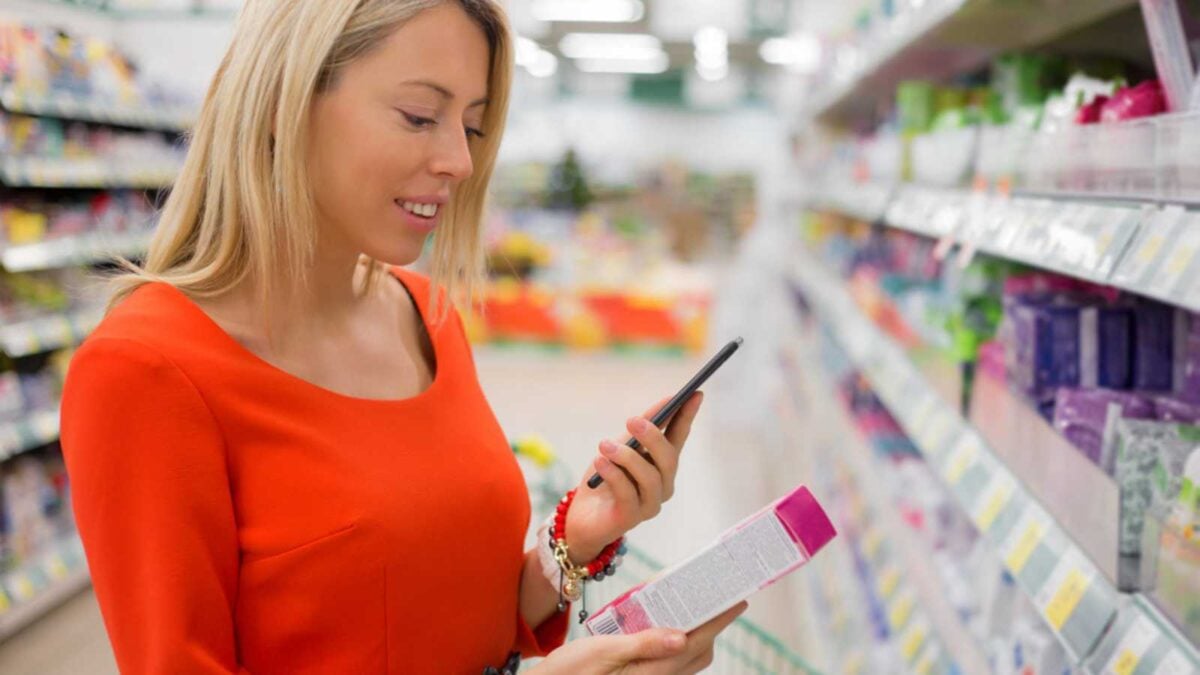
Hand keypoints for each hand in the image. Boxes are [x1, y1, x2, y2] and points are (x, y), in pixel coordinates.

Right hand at [528, 602, 746, 674]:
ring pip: (685, 659)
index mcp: (651, 673)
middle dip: (710, 624)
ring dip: (693, 633)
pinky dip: (673, 641)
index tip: (737, 599)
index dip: (719, 620)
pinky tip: (660, 624)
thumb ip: (643, 644)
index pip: (696, 642)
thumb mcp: (602, 652)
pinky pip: (667, 661)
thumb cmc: (568, 672)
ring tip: (690, 604)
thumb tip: (680, 636)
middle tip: (714, 595)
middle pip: (697, 652)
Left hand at [565, 392, 702, 559]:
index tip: (694, 393)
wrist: (581, 515)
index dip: (687, 416)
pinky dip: (613, 474)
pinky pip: (627, 493)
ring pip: (650, 477)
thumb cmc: (603, 477)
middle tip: (632, 421)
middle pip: (668, 459)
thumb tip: (666, 401)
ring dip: (627, 457)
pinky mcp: (631, 518)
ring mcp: (649, 504)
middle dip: (653, 437)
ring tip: (604, 445)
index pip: (679, 437)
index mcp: (661, 465)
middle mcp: (662, 485)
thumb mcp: (619, 445)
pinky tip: (600, 462)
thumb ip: (640, 428)